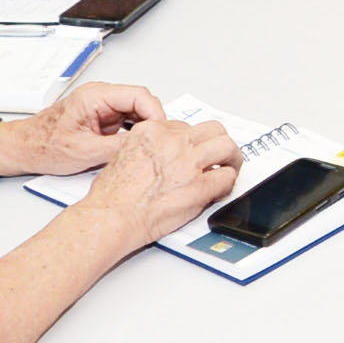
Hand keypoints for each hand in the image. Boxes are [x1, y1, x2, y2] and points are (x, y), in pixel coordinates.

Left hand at [11, 81, 162, 175]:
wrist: (24, 147)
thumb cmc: (43, 145)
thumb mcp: (84, 151)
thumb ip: (117, 147)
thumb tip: (145, 145)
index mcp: (95, 96)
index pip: (139, 95)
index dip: (155, 114)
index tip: (160, 133)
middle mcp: (101, 97)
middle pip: (142, 102)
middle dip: (152, 123)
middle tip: (157, 144)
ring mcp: (103, 107)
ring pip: (137, 112)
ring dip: (144, 129)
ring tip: (148, 148)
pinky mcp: (103, 118)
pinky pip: (128, 122)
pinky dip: (135, 134)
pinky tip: (136, 147)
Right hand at [76, 116, 241, 244]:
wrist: (112, 216)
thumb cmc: (112, 195)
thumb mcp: (124, 154)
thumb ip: (150, 149)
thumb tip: (166, 155)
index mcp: (152, 131)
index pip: (186, 126)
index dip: (193, 141)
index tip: (195, 151)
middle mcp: (173, 142)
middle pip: (213, 129)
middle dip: (218, 142)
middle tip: (221, 155)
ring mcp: (188, 163)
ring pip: (227, 147)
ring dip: (231, 158)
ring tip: (230, 167)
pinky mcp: (199, 187)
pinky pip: (226, 177)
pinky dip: (228, 183)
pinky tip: (221, 189)